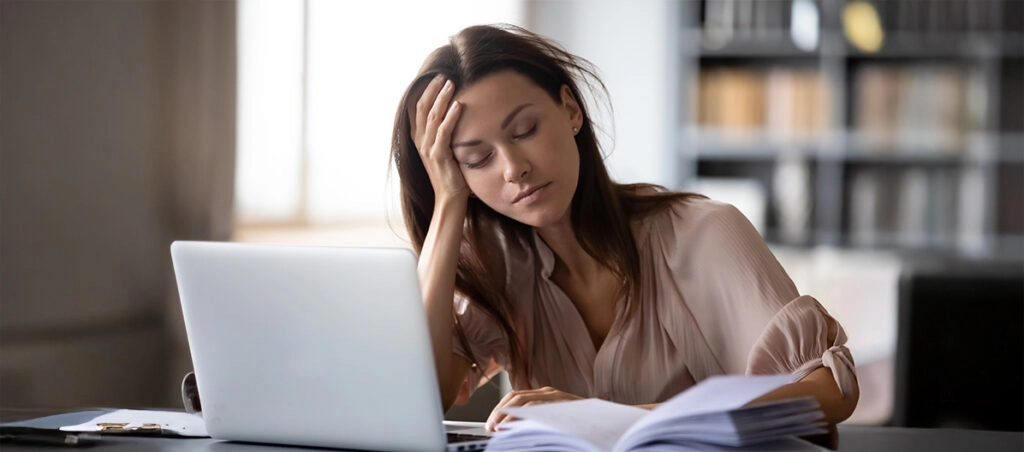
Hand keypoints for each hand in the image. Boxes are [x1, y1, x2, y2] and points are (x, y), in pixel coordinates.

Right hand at [412, 75, 468, 203]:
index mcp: (419, 138)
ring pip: (432, 117)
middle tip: (444, 75)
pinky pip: (443, 132)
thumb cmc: (451, 172)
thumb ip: (444, 132)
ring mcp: (427, 148)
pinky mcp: (438, 156)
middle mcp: (420, 141)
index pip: (417, 108)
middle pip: (423, 108)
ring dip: (442, 98)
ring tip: (451, 83)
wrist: (449, 197)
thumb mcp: (444, 148)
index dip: (425, 91)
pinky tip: (459, 105)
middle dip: (432, 89)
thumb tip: (455, 112)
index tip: (436, 77)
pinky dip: (450, 117)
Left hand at [486, 386, 581, 430]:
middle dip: (498, 412)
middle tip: (490, 428)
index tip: (491, 425)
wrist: (606, 422)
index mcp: (544, 394)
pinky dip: (522, 416)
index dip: (499, 410)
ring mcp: (555, 396)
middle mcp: (548, 392)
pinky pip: (537, 407)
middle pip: (515, 397)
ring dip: (507, 415)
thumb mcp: (553, 421)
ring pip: (523, 400)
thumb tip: (511, 430)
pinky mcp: (562, 404)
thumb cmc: (580, 424)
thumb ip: (536, 421)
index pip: (514, 397)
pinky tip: (516, 427)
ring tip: (499, 428)